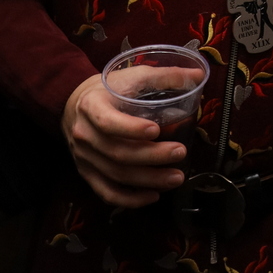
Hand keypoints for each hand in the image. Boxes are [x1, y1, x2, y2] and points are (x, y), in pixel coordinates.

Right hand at [62, 73, 187, 208]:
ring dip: (148, 180)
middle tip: (180, 152)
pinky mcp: (87, 173)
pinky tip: (153, 195)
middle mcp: (84, 134)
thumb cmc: (109, 90)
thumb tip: (199, 74)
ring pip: (116, 175)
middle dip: (152, 156)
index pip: (107, 122)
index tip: (156, 129)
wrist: (73, 104)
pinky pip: (107, 192)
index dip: (131, 129)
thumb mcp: (132, 76)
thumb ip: (164, 76)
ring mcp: (84, 157)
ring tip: (176, 177)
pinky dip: (130, 199)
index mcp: (92, 106)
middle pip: (118, 152)